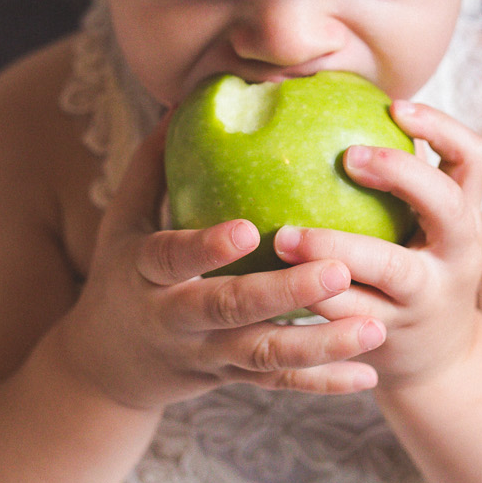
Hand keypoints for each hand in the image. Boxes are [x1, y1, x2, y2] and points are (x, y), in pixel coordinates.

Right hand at [53, 114, 387, 410]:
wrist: (106, 367)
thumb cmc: (121, 275)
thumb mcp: (122, 221)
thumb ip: (152, 166)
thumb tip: (184, 99)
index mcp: (144, 273)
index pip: (171, 258)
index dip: (206, 248)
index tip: (248, 230)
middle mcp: (174, 319)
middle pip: (229, 310)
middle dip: (283, 293)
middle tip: (339, 270)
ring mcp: (204, 354)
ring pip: (264, 355)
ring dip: (320, 345)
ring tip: (375, 327)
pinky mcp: (228, 378)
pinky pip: (279, 383)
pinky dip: (323, 382)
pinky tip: (369, 376)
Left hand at [279, 99, 481, 387]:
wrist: (438, 364)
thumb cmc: (414, 272)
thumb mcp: (423, 230)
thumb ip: (395, 185)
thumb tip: (320, 106)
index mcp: (463, 219)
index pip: (472, 158)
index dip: (440, 128)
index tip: (395, 106)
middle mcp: (455, 257)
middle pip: (445, 207)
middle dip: (401, 175)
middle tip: (345, 156)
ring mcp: (425, 300)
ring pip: (390, 269)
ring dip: (334, 249)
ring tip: (281, 235)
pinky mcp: (389, 337)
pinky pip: (346, 315)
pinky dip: (309, 296)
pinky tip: (266, 277)